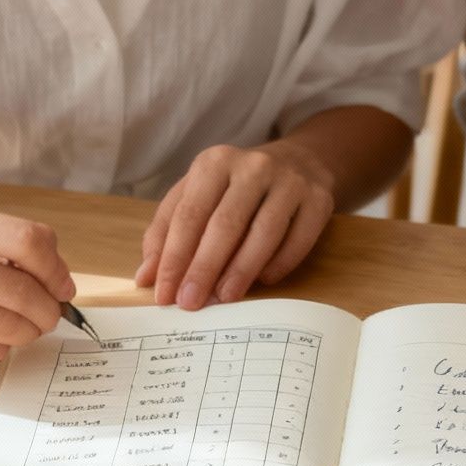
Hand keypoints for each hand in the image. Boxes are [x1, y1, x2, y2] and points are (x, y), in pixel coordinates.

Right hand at [0, 200, 73, 364]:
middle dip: (48, 309)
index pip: (27, 241)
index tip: (61, 285)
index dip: (55, 269)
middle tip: (50, 314)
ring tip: (24, 327)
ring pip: (6, 327)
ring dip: (28, 332)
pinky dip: (0, 347)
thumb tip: (61, 284)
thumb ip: (3, 243)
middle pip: (21, 291)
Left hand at [134, 142, 335, 308]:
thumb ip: (167, 231)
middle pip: (225, 224)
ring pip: (264, 232)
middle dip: (204, 268)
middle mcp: (253, 166)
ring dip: (241, 271)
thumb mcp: (198, 195)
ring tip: (224, 298)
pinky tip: (263, 281)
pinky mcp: (319, 199)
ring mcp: (290, 181)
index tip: (164, 294)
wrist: (300, 162)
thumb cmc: (236, 187)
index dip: (174, 258)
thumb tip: (146, 277)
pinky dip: (280, 264)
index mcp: (214, 162)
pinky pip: (299, 239)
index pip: (188, 215)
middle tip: (190, 303)